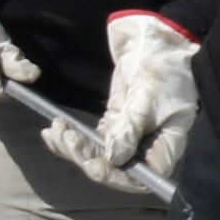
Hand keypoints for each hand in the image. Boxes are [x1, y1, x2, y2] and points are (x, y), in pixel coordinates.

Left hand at [49, 8, 199, 191]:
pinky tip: (52, 132)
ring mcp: (129, 137)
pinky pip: (91, 140)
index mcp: (166, 145)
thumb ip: (131, 128)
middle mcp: (148, 148)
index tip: (92, 165)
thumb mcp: (147, 97)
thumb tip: (115, 159)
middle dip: (87, 158)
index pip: (143, 176)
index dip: (117, 177)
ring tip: (55, 130)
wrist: (157, 42)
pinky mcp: (114, 124)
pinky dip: (71, 138)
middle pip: (115, 169)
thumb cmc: (163, 69)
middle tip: (66, 138)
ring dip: (74, 148)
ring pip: (99, 156)